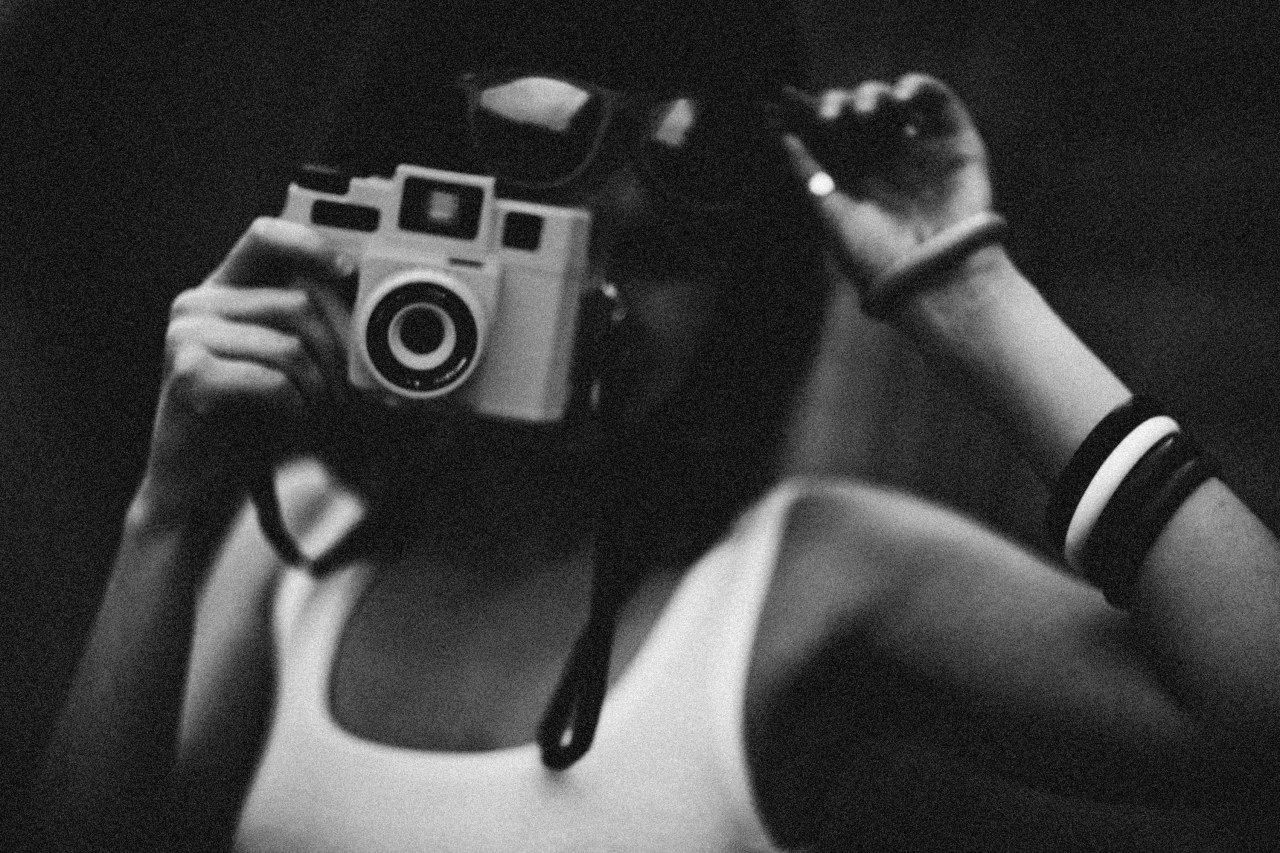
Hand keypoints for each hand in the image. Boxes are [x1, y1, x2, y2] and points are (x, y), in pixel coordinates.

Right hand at [137, 217, 354, 521]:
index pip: (265, 236)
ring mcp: (187, 336)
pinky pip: (273, 379)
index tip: (350, 270)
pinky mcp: (189, 375)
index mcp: (222, 291)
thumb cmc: (252, 423)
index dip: (311, 243)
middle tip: (358, 388)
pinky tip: (288, 420)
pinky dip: (296, 406)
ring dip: (321, 386)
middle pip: (298, 303)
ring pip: (291, 344)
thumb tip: (372, 302)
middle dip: (341, 349)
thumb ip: (314, 326)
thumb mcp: (288, 365)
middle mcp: (198, 303)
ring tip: (320, 410)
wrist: (199, 486)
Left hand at [781, 74, 993, 287]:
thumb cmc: (878, 257)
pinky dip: (919, 87)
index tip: (788, 100)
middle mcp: (889, 160)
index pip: (833, 133)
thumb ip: (809, 174)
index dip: (813, 113)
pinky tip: (901, 96)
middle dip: (841, 104)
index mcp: (858, 176)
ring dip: (875, 95)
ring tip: (864, 113)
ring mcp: (923, 149)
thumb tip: (784, 138)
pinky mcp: (957, 143)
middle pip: (861, 112)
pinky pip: (940, 101)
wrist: (932, 278)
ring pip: (895, 102)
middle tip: (831, 118)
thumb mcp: (832, 215)